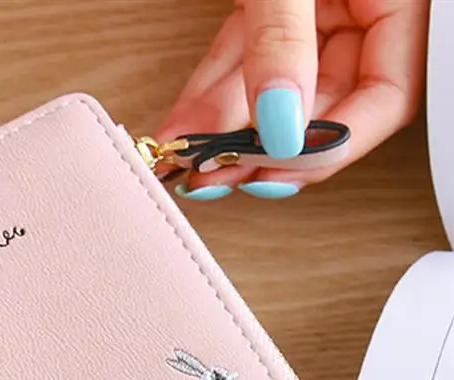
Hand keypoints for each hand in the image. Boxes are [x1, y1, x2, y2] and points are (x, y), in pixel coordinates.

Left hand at [158, 0, 429, 199]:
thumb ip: (285, 40)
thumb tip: (277, 123)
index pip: (385, 101)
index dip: (328, 147)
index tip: (273, 170)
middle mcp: (359, 10)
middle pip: (322, 105)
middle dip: (261, 147)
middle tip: (216, 174)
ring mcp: (317, 10)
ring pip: (274, 91)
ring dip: (225, 129)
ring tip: (186, 159)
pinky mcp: (274, 8)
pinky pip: (246, 60)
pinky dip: (212, 94)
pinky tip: (183, 126)